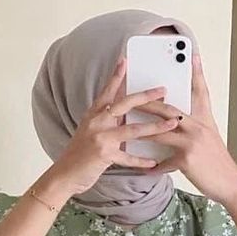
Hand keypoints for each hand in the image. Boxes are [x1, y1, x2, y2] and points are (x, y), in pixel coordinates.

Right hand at [50, 56, 180, 194]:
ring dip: (155, 126)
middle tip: (163, 90)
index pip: (107, 92)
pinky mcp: (105, 155)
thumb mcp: (89, 132)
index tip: (125, 61)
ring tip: (172, 123)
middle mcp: (97, 122)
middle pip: (125, 104)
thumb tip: (123, 115)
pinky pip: (128, 157)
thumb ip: (105, 122)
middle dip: (146, 96)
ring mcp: (101, 138)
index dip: (116, 76)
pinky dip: (141, 160)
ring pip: (133, 129)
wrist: (64, 174)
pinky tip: (154, 162)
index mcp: (93, 115)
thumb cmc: (78, 155)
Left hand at [131, 53, 236, 204]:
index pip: (200, 92)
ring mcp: (192, 142)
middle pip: (170, 109)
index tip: (192, 56)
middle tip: (133, 95)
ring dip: (143, 131)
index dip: (197, 73)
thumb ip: (195, 130)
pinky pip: (165, 162)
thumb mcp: (210, 140)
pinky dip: (155, 166)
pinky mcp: (187, 159)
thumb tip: (178, 124)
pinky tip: (146, 169)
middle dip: (150, 102)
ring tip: (127, 129)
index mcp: (205, 120)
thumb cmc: (218, 163)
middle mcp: (199, 127)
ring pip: (161, 132)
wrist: (230, 183)